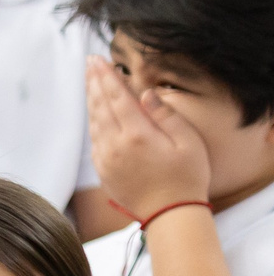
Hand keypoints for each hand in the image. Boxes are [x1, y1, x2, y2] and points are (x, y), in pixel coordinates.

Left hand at [87, 58, 211, 223]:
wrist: (169, 215)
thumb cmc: (186, 177)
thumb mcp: (187, 141)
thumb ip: (165, 115)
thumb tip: (144, 94)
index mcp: (137, 135)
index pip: (117, 97)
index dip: (106, 76)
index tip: (97, 60)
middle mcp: (115, 146)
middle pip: (100, 106)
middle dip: (94, 82)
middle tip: (88, 62)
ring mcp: (106, 160)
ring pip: (94, 122)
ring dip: (91, 99)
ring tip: (89, 81)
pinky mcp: (103, 171)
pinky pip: (94, 140)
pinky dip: (93, 121)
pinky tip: (94, 112)